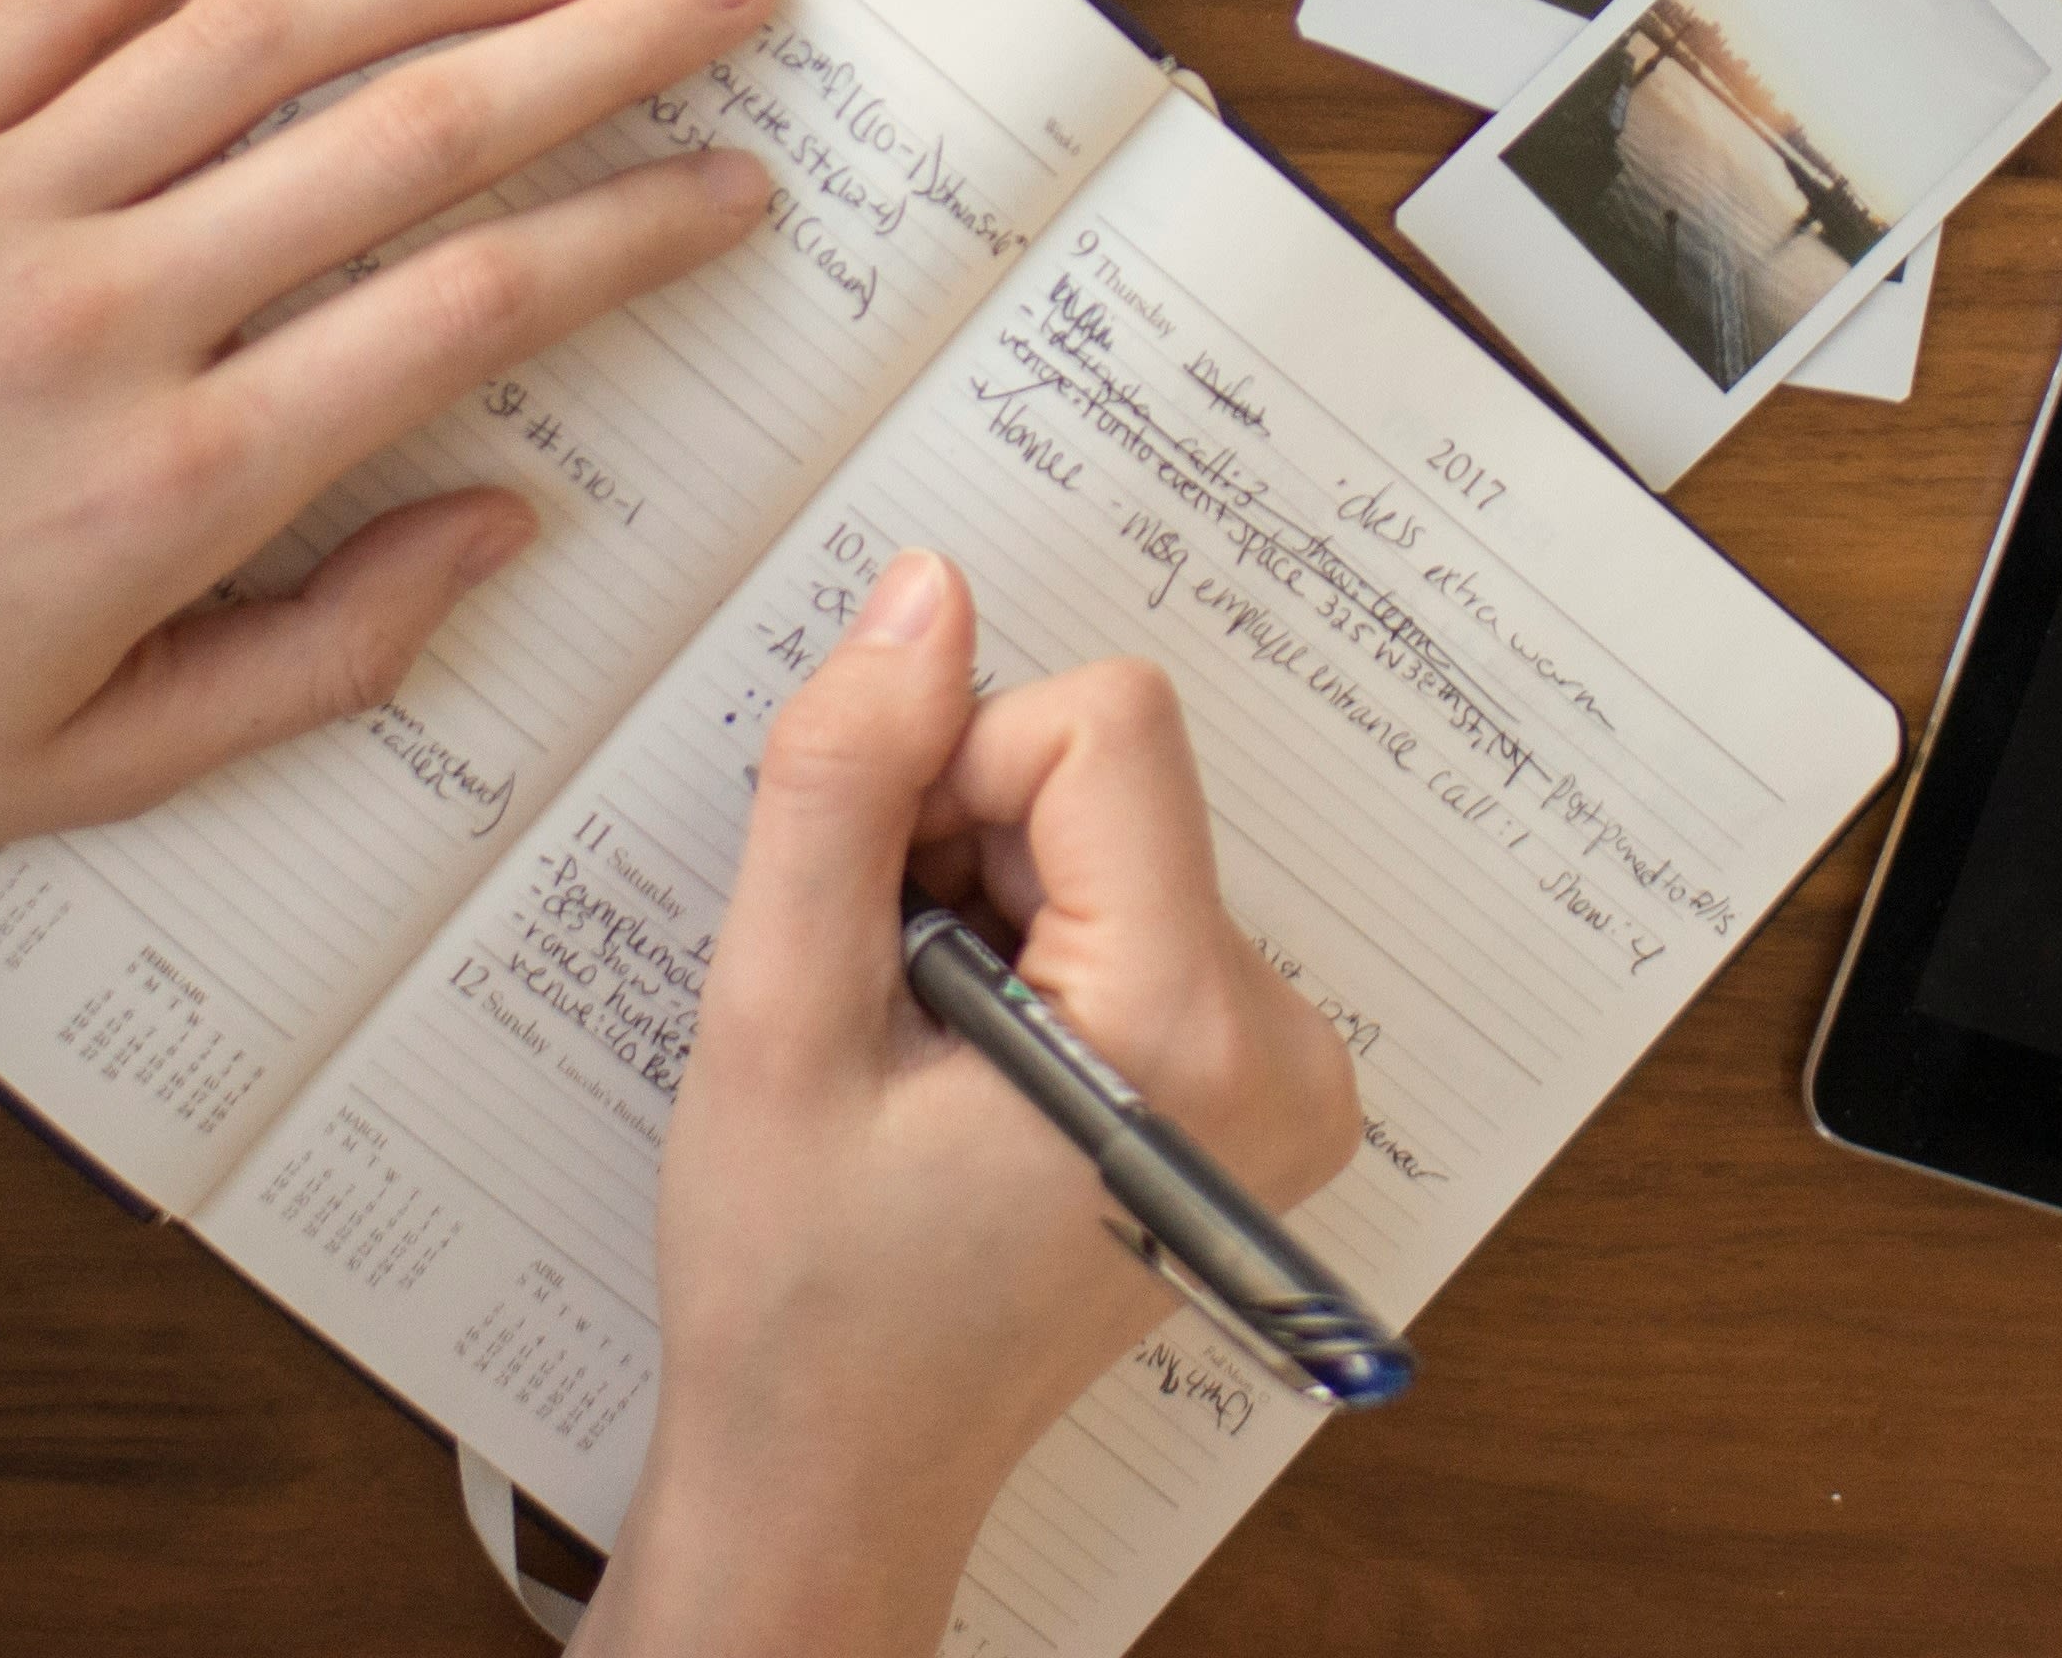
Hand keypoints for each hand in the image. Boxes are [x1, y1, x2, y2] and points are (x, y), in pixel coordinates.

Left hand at [0, 0, 779, 972]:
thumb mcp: (110, 766)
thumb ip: (332, 649)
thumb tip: (508, 520)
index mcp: (176, 482)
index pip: (474, 304)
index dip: (634, 228)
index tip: (732, 184)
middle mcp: (99, 311)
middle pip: (409, 130)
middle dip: (602, 44)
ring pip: (260, 31)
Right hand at [589, 553, 1359, 1657]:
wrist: (839, 1468)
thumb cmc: (800, 1282)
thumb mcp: (778, 1011)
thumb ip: (844, 779)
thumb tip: (925, 594)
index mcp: (1194, 1034)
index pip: (1100, 727)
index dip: (949, 773)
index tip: (882, 909)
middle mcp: (1283, 1046)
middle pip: (1104, 770)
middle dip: (957, 837)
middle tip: (882, 993)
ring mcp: (1280, 1070)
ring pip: (1101, 820)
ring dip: (978, 886)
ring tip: (914, 1041)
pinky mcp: (1246, 1075)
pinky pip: (1124, 889)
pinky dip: (1020, 934)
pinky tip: (960, 1054)